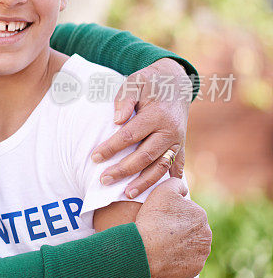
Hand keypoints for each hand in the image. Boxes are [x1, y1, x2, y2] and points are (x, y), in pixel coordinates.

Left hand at [91, 58, 191, 197]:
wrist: (175, 82)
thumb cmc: (148, 83)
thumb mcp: (134, 82)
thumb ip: (124, 98)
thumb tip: (116, 120)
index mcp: (157, 115)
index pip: (129, 136)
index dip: (111, 148)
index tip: (94, 157)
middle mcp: (171, 131)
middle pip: (145, 156)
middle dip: (123, 170)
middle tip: (103, 180)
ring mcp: (179, 141)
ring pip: (161, 167)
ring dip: (144, 182)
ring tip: (126, 194)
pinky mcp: (182, 147)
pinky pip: (176, 167)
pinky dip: (167, 181)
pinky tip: (157, 195)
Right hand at [135, 179, 210, 277]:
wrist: (146, 249)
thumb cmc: (153, 219)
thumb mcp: (162, 191)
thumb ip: (176, 183)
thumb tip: (184, 189)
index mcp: (200, 214)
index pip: (187, 212)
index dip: (173, 214)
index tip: (161, 218)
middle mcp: (207, 234)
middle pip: (191, 229)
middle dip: (179, 229)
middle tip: (161, 231)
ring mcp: (203, 252)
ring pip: (191, 245)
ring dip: (180, 244)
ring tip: (163, 244)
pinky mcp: (196, 267)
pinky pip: (188, 261)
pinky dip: (179, 258)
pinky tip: (166, 255)